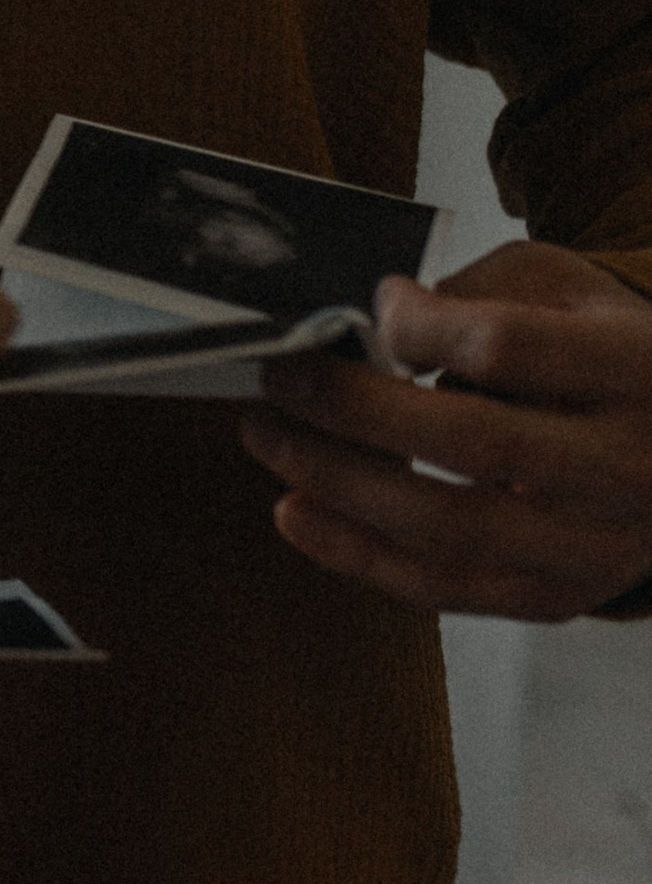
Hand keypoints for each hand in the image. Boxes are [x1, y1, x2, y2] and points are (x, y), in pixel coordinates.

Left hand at [239, 240, 651, 618]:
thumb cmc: (608, 352)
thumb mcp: (570, 288)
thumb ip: (485, 292)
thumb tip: (379, 320)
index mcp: (637, 369)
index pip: (512, 351)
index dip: (424, 328)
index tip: (374, 307)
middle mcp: (628, 466)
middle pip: (477, 443)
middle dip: (358, 409)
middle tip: (280, 376)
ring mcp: (597, 544)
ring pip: (453, 529)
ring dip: (341, 484)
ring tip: (267, 437)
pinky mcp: (559, 595)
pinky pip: (447, 588)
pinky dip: (358, 554)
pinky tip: (294, 511)